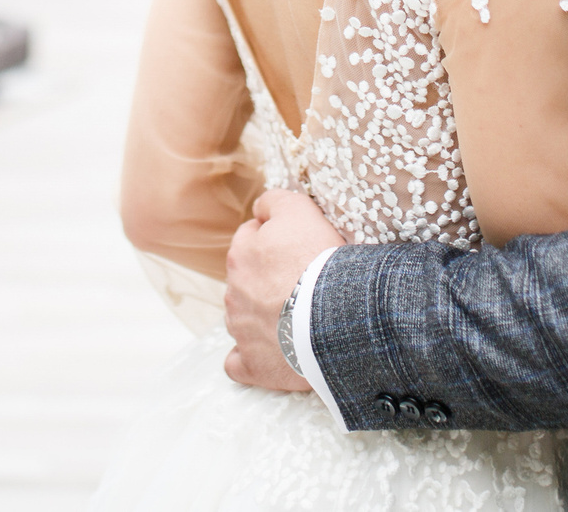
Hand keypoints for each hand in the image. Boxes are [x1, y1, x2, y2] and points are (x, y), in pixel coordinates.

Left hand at [223, 189, 342, 392]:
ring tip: (297, 318)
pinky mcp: (253, 365)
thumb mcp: (299, 210)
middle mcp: (234, 292)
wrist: (334, 317)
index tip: (299, 248)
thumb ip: (274, 202)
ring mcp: (241, 331)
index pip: (251, 238)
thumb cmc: (319, 261)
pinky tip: (269, 353)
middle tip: (303, 282)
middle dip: (267, 279)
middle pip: (247, 279)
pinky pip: (238, 363)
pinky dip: (250, 358)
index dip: (276, 241)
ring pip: (243, 318)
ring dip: (261, 316)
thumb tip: (260, 208)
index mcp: (241, 255)